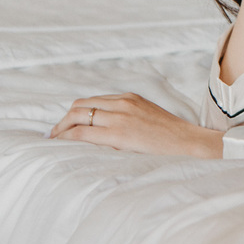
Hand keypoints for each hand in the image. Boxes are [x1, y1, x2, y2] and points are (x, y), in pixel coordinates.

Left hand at [50, 93, 223, 158]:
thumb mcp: (147, 116)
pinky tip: (63, 145)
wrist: (188, 143)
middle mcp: (122, 103)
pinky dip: (69, 137)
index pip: (92, 100)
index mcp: (130, 98)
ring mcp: (120, 117)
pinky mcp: (118, 133)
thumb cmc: (170, 136)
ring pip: (77, 116)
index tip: (67, 125)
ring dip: (62, 129)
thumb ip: (127, 116)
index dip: (75, 113)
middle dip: (64, 120)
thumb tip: (104, 128)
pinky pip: (83, 132)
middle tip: (56, 135)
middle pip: (80, 106)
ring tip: (55, 142)